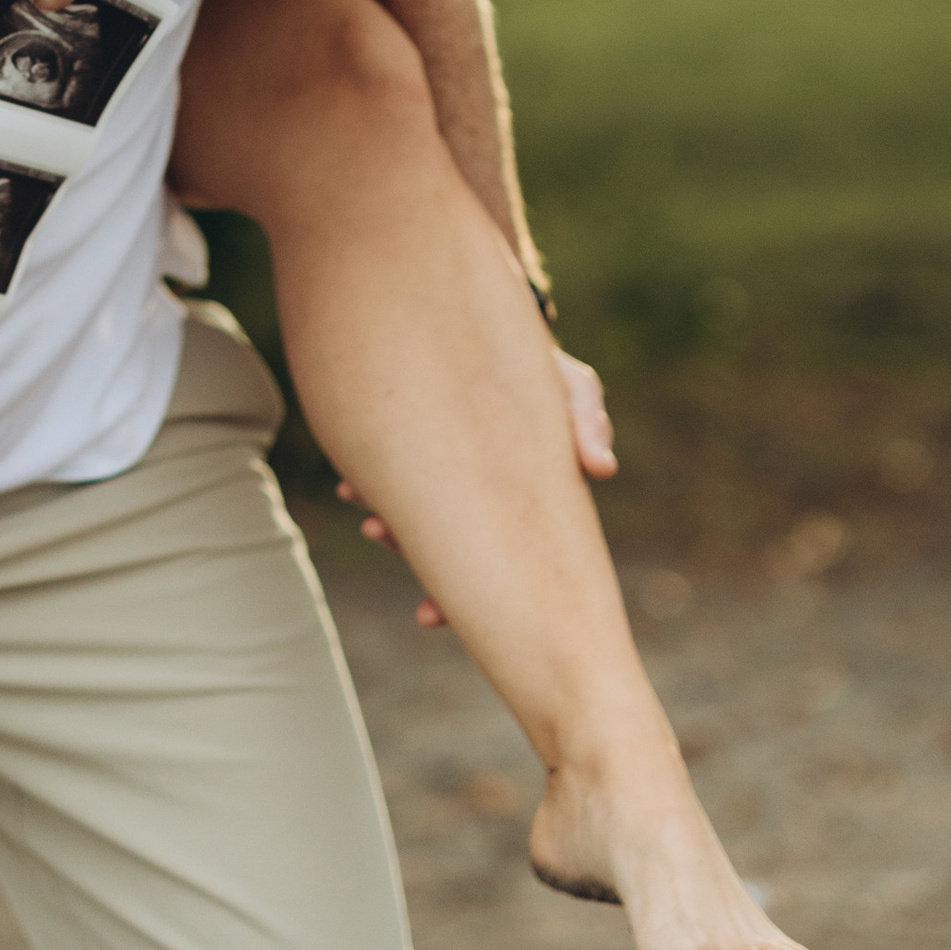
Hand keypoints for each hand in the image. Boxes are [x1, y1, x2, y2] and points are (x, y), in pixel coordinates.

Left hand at [337, 345, 614, 627]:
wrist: (496, 333)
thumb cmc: (543, 372)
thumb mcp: (571, 390)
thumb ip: (587, 422)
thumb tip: (602, 468)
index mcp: (517, 501)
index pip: (492, 563)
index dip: (458, 596)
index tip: (425, 616)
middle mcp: (480, 500)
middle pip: (442, 545)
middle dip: (407, 548)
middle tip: (377, 533)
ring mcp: (448, 475)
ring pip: (412, 516)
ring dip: (386, 521)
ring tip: (364, 517)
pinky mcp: (420, 447)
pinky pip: (391, 478)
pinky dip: (371, 486)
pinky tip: (348, 486)